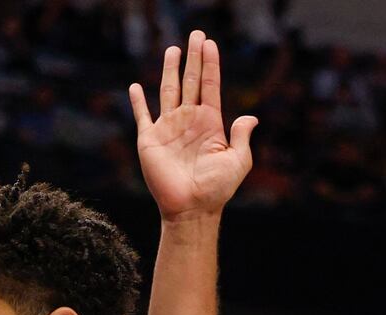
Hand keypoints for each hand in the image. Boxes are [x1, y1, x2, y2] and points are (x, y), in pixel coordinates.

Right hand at [130, 32, 255, 221]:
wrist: (191, 210)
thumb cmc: (216, 190)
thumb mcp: (238, 162)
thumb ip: (242, 137)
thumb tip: (250, 117)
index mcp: (209, 123)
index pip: (209, 85)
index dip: (210, 64)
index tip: (210, 43)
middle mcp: (189, 121)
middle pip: (190, 81)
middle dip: (193, 58)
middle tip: (196, 34)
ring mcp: (169, 129)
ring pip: (169, 91)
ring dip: (171, 70)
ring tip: (174, 49)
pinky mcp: (150, 141)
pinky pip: (142, 116)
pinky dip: (137, 102)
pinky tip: (135, 87)